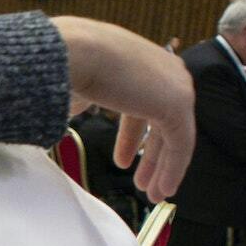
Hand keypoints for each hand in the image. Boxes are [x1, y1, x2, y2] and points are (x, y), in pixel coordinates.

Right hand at [52, 16, 193, 202]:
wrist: (74, 52)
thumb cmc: (66, 63)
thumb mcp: (77, 86)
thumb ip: (83, 100)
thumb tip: (72, 113)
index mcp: (141, 62)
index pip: (145, 105)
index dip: (133, 137)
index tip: (124, 161)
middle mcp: (165, 70)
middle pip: (165, 121)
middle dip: (154, 155)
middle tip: (143, 181)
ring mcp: (175, 86)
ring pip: (175, 135)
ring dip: (164, 167)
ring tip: (154, 193)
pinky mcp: (177, 104)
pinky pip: (180, 144)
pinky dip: (172, 169)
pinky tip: (162, 189)